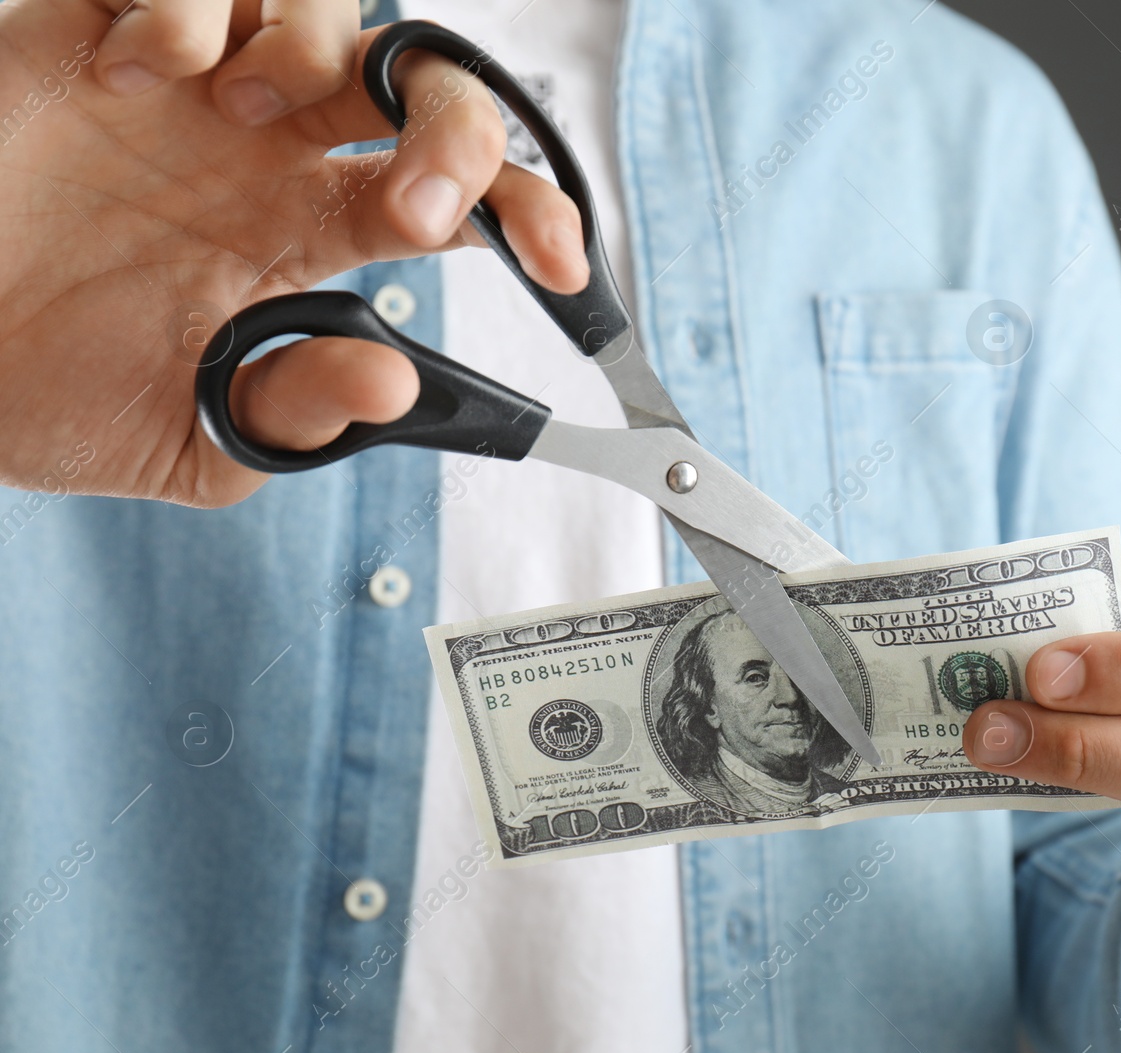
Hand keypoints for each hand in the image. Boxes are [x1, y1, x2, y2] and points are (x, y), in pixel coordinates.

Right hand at [0, 0, 587, 505]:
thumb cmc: (37, 384)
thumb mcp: (183, 435)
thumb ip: (292, 415)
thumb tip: (394, 384)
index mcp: (303, 237)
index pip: (453, 202)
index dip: (524, 217)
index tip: (561, 265)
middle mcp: (266, 150)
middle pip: (418, 82)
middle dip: (456, 126)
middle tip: (412, 198)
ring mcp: (189, 85)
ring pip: (322, 2)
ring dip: (316, 50)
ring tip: (242, 114)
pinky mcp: (94, 30)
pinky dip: (184, 6)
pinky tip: (135, 70)